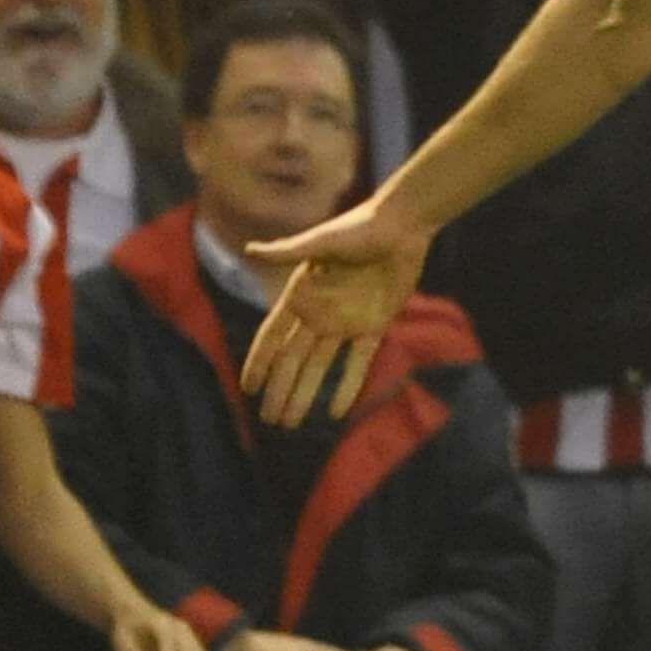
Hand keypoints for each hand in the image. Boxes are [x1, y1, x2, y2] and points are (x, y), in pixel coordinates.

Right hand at [241, 198, 432, 423]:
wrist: (403, 227)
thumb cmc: (359, 227)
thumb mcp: (321, 241)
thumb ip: (288, 251)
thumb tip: (250, 249)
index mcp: (300, 294)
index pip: (272, 335)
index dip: (260, 362)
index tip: (247, 388)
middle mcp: (319, 313)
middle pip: (294, 360)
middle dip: (280, 390)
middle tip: (270, 420)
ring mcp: (345, 322)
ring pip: (320, 367)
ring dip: (305, 395)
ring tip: (292, 423)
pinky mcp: (373, 326)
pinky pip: (357, 363)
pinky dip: (347, 387)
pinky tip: (335, 413)